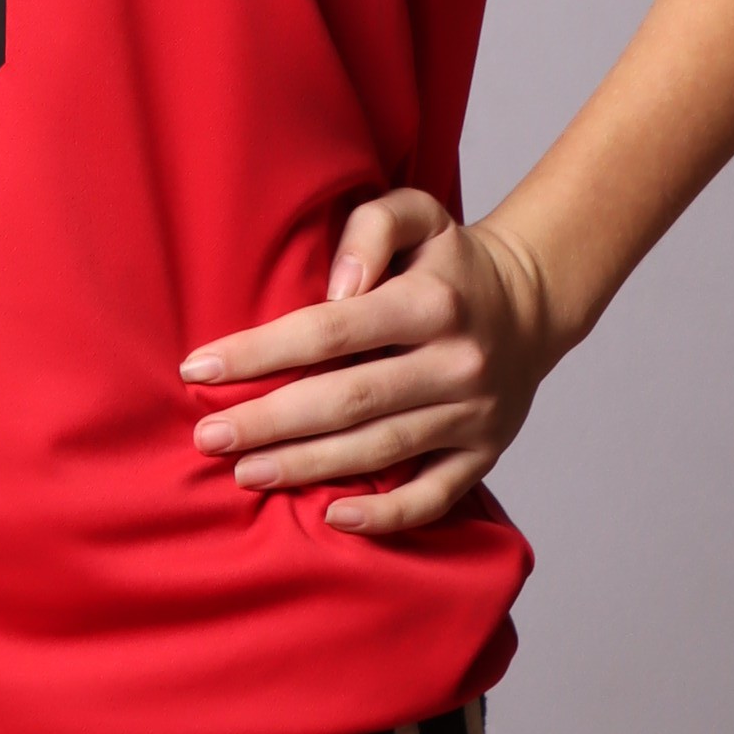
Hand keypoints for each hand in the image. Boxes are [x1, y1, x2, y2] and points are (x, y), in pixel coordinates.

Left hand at [180, 188, 558, 540]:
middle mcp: (456, 362)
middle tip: (209, 437)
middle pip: (348, 400)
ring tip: (246, 473)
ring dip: (307, 466)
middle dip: (270, 422)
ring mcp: (472, 415)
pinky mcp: (483, 455)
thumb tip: (338, 286)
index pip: (331, 331)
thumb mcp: (418, 217)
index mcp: (432, 302)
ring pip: (380, 450)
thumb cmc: (450, 264)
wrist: (533, 305)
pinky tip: (334, 516)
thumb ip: (372, 229)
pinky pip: (434, 496)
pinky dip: (386, 514)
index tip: (200, 369)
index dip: (261, 352)